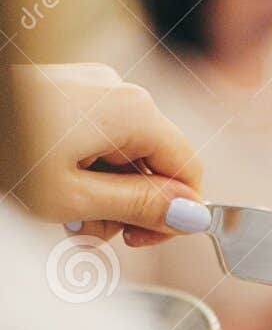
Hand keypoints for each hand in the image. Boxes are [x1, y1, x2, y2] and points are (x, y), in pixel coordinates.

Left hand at [11, 62, 208, 244]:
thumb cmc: (3, 157)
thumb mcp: (72, 200)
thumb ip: (139, 208)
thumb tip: (194, 216)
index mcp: (133, 113)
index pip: (189, 170)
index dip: (174, 215)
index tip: (138, 242)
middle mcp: (121, 92)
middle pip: (156, 164)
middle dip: (128, 208)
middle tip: (86, 235)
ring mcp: (93, 88)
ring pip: (124, 155)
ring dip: (102, 195)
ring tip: (61, 215)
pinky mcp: (70, 92)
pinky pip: (98, 138)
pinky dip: (83, 170)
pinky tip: (51, 188)